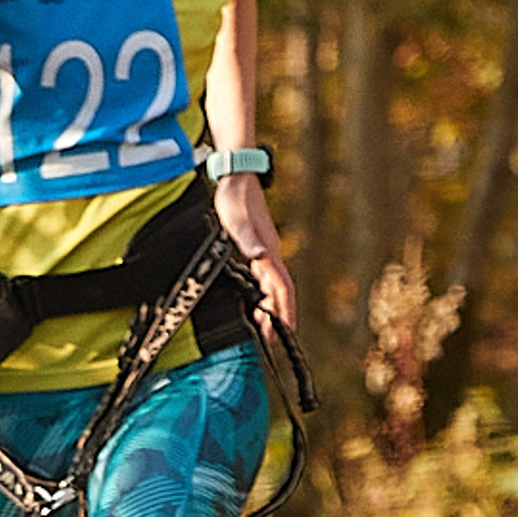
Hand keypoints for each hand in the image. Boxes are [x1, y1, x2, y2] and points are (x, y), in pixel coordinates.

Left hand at [213, 173, 295, 329]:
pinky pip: (264, 277)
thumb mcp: (235, 218)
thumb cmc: (234, 197)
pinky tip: (254, 300)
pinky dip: (263, 294)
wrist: (237, 176)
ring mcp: (265, 251)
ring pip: (274, 286)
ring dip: (272, 308)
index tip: (281, 332)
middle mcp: (270, 254)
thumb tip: (260, 255)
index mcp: (267, 251)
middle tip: (271, 341)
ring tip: (264, 328)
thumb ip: (246, 238)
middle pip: (281, 292)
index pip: (281, 288)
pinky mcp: (258, 247)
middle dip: (279, 317)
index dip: (283, 311)